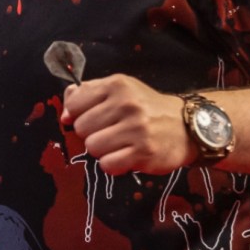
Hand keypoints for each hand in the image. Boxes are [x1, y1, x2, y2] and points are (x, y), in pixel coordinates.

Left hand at [60, 74, 194, 174]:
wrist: (185, 126)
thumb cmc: (146, 108)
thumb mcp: (119, 91)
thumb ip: (87, 95)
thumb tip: (65, 115)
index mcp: (117, 85)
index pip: (75, 104)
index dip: (78, 114)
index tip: (93, 117)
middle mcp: (126, 104)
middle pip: (82, 128)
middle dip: (92, 133)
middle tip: (111, 131)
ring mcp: (136, 128)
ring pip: (92, 147)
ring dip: (102, 150)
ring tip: (120, 143)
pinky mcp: (143, 152)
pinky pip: (107, 165)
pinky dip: (113, 164)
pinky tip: (126, 155)